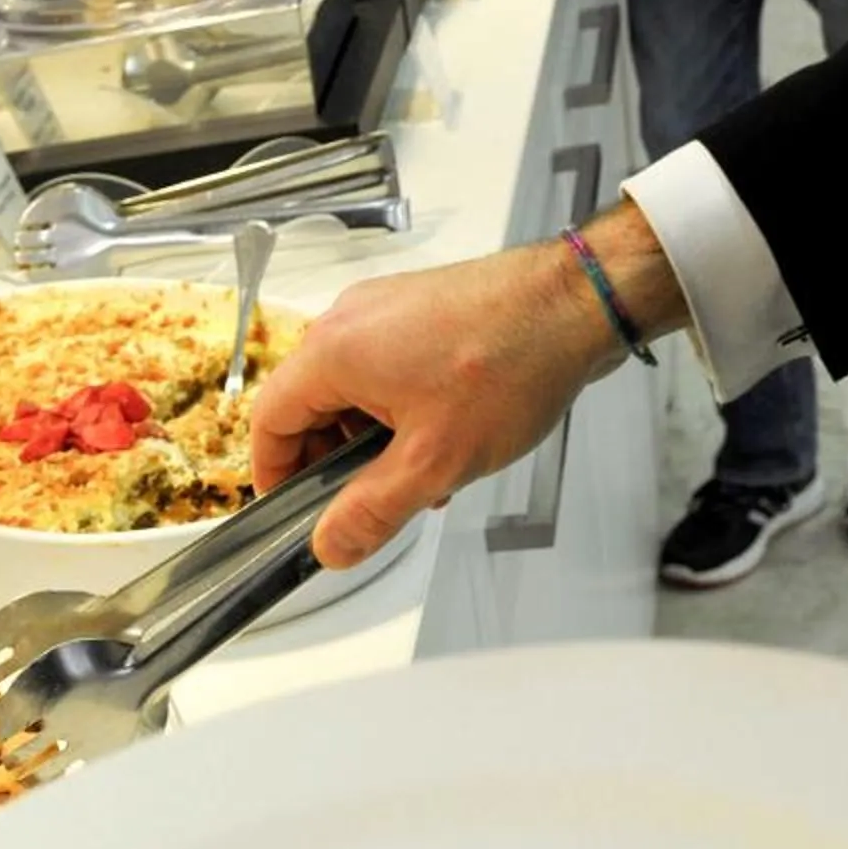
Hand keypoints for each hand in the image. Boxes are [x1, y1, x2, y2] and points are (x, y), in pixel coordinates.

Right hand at [253, 206, 680, 569]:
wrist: (579, 301)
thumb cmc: (511, 362)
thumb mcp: (434, 461)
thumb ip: (372, 512)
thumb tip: (330, 547)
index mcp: (334, 351)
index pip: (268, 420)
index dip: (274, 474)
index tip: (294, 510)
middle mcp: (350, 320)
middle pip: (309, 405)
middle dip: (336, 462)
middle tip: (370, 500)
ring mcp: (385, 308)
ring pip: (352, 389)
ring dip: (373, 439)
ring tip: (422, 472)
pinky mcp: (418, 307)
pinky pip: (386, 367)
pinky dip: (400, 408)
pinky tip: (444, 437)